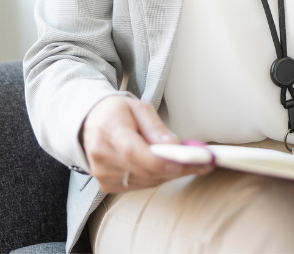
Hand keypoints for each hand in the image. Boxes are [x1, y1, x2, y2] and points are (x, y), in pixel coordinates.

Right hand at [81, 95, 212, 192]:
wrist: (90, 122)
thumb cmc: (117, 112)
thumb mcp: (139, 108)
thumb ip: (156, 127)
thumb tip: (174, 146)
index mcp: (109, 130)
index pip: (137, 153)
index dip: (166, 160)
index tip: (193, 160)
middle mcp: (102, 155)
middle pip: (145, 171)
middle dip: (178, 168)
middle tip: (204, 163)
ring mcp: (102, 173)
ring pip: (146, 181)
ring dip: (170, 174)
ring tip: (190, 164)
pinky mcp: (106, 185)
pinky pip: (139, 186)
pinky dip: (157, 178)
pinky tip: (168, 168)